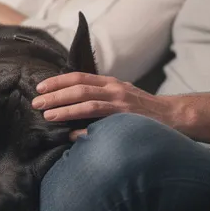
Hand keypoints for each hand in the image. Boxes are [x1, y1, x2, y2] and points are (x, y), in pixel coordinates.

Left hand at [32, 73, 181, 139]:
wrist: (173, 115)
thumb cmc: (142, 110)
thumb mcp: (120, 97)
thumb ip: (98, 98)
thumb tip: (71, 108)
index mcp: (110, 82)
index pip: (79, 77)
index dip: (58, 81)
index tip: (40, 87)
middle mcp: (114, 89)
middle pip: (78, 87)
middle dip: (55, 94)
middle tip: (36, 101)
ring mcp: (121, 102)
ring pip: (87, 102)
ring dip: (65, 108)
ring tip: (47, 114)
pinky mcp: (126, 117)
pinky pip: (100, 120)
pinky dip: (84, 127)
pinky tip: (70, 134)